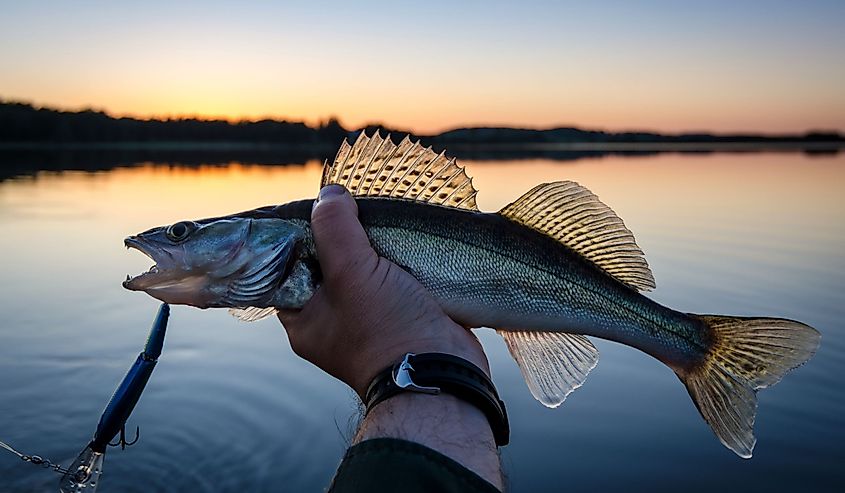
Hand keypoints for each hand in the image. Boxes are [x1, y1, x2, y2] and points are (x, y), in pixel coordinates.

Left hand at [277, 185, 488, 398]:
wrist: (444, 371)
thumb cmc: (386, 328)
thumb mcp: (352, 272)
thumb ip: (335, 229)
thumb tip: (330, 194)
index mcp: (305, 318)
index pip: (287, 267)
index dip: (299, 235)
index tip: (316, 207)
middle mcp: (331, 320)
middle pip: (327, 264)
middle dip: (342, 236)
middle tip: (352, 208)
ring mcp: (367, 320)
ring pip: (363, 270)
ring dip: (373, 246)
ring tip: (380, 218)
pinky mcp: (400, 315)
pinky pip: (392, 279)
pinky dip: (398, 260)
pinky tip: (404, 239)